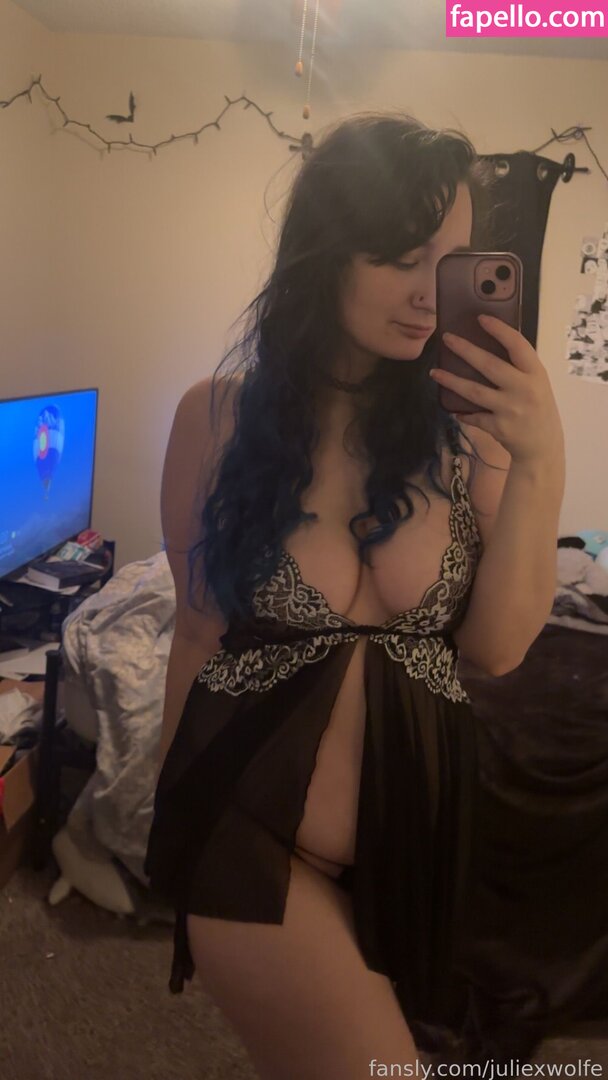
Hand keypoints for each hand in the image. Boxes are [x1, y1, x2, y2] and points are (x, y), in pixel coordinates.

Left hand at [429, 314, 563, 464]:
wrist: (543, 446)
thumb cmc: (537, 407)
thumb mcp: (536, 384)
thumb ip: (518, 368)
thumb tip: (484, 346)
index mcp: (535, 373)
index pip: (517, 345)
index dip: (499, 330)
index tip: (481, 318)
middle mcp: (524, 389)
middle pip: (489, 365)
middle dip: (465, 349)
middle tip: (447, 338)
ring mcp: (510, 409)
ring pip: (474, 391)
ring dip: (451, 380)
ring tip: (434, 372)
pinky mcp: (498, 427)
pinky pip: (473, 416)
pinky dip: (462, 412)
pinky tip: (452, 407)